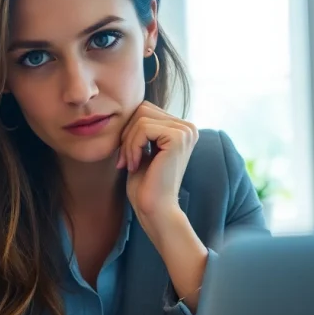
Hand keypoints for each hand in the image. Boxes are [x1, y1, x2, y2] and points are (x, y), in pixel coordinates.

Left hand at [118, 101, 198, 229]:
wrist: (155, 210)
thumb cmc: (146, 185)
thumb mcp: (142, 149)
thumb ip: (141, 128)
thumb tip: (130, 105)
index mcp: (181, 128)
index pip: (145, 110)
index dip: (129, 130)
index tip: (126, 156)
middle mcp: (188, 127)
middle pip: (142, 109)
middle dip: (127, 134)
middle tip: (125, 160)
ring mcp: (185, 131)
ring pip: (140, 118)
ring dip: (128, 142)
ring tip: (130, 164)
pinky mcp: (178, 138)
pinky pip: (142, 128)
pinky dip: (132, 147)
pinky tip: (134, 165)